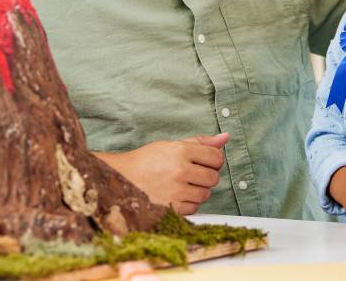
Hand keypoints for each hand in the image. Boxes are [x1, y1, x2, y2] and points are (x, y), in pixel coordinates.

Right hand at [96, 133, 228, 214]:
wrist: (120, 179)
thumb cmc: (146, 161)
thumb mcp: (172, 145)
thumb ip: (201, 142)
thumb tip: (225, 138)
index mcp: (181, 151)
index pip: (216, 157)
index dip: (214, 161)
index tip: (206, 163)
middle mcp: (180, 170)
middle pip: (214, 178)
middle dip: (206, 177)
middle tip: (192, 175)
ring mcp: (176, 190)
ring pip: (205, 194)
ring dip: (198, 191)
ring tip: (181, 185)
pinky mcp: (171, 207)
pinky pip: (194, 208)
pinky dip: (188, 204)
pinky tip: (176, 196)